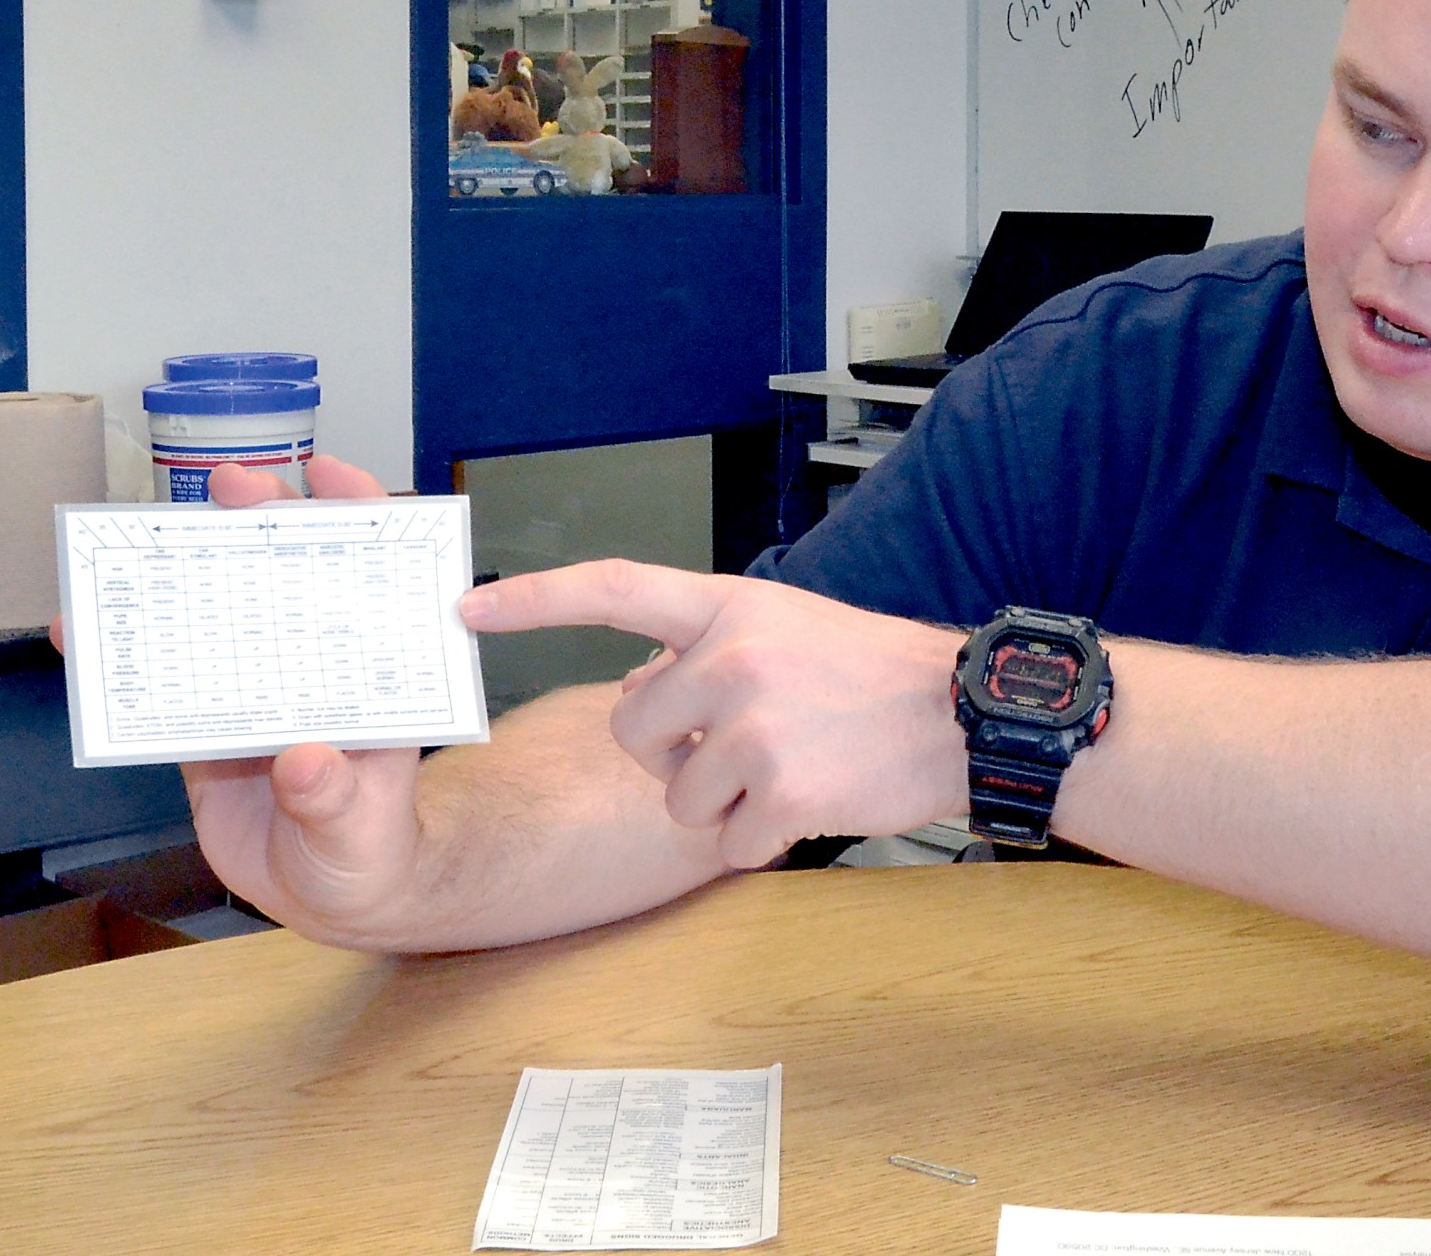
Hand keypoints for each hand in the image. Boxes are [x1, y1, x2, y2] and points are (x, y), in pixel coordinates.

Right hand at [59, 454, 432, 947]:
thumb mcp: (362, 831)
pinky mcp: (208, 733)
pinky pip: (163, 686)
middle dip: (259, 524)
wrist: (330, 899)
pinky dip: (120, 658)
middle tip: (224, 485)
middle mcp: (316, 669)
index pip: (375, 577)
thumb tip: (305, 759)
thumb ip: (337, 799)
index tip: (322, 474)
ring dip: (184, 576)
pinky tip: (79, 633)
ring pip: (222, 617)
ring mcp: (260, 693)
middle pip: (291, 577)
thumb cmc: (373, 855)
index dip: (356, 518)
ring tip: (132, 542)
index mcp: (372, 675)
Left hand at [463, 565, 967, 869]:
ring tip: (792, 766)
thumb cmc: (873, 675)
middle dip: (669, 754)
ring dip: (722, 801)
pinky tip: (813, 800)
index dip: (533, 599)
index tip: (468, 607)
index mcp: (730, 607)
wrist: (962, 713)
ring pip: (677, 797)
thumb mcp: (785, 629)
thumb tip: (638, 697)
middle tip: (740, 744)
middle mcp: (733, 657)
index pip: (611, 589)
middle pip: (631, 730)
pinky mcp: (781, 791)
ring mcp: (756, 725)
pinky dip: (764, 838)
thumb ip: (706, 650)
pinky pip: (727, 842)